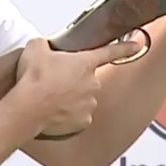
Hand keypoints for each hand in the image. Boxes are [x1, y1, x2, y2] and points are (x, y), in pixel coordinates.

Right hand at [9, 37, 141, 136]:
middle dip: (75, 79)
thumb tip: (44, 47)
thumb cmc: (33, 79)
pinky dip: (69, 114)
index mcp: (85, 62)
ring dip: (71, 97)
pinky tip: (55, 111)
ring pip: (84, 98)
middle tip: (55, 81)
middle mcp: (92, 83)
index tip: (138, 45)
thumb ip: (45, 44)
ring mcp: (89, 103)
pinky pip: (79, 116)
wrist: (27, 108)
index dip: (125, 47)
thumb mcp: (35, 48)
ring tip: (51, 97)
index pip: (110, 52)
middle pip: (88, 78)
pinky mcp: (82, 121)